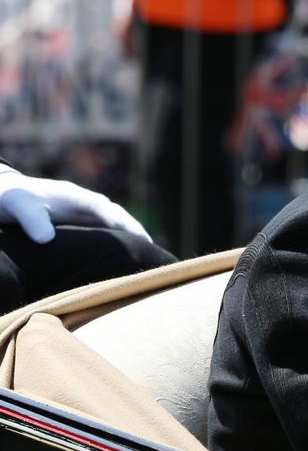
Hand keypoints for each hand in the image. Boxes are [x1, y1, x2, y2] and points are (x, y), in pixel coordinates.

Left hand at [0, 169, 151, 244]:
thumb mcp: (19, 206)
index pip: (102, 207)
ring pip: (114, 223)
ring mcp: (84, 213)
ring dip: (130, 235)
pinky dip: (117, 241)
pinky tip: (122, 256)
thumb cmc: (11, 199)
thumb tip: (46, 240)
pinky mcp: (80, 224)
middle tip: (150, 247)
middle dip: (134, 228)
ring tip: (145, 253)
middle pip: (117, 214)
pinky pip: (104, 232)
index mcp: (75, 196)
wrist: (4, 195)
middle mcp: (84, 204)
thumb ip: (32, 220)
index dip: (117, 220)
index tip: (131, 235)